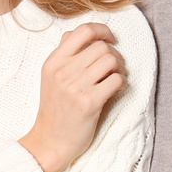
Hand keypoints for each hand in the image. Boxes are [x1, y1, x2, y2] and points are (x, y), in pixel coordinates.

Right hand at [20, 22, 125, 171]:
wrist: (50, 141)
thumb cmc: (55, 108)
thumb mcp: (51, 77)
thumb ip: (65, 54)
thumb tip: (87, 33)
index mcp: (53, 62)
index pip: (82, 31)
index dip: (102, 30)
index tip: (110, 39)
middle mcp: (62, 72)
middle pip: (101, 47)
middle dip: (114, 54)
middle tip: (114, 67)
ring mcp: (74, 88)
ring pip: (110, 61)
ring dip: (119, 68)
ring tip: (115, 78)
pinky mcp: (88, 103)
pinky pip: (116, 80)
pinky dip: (121, 83)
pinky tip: (115, 90)